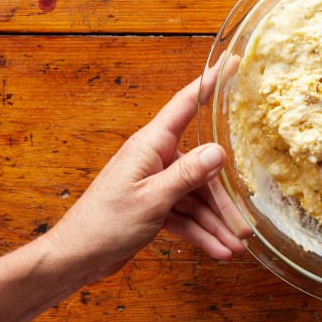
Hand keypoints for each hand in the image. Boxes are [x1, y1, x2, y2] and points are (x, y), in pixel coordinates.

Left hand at [46, 59, 250, 281]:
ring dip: (216, 223)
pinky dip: (202, 232)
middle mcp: (156, 159)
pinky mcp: (156, 206)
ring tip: (236, 248)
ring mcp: (157, 183)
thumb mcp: (152, 198)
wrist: (76, 258)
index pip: (186, 104)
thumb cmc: (104, 223)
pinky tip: (219, 250)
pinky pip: (187, 215)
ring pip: (198, 197)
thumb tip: (219, 151)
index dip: (210, 82)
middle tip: (246, 226)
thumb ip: (187, 174)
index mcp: (151, 145)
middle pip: (203, 169)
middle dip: (224, 200)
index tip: (232, 62)